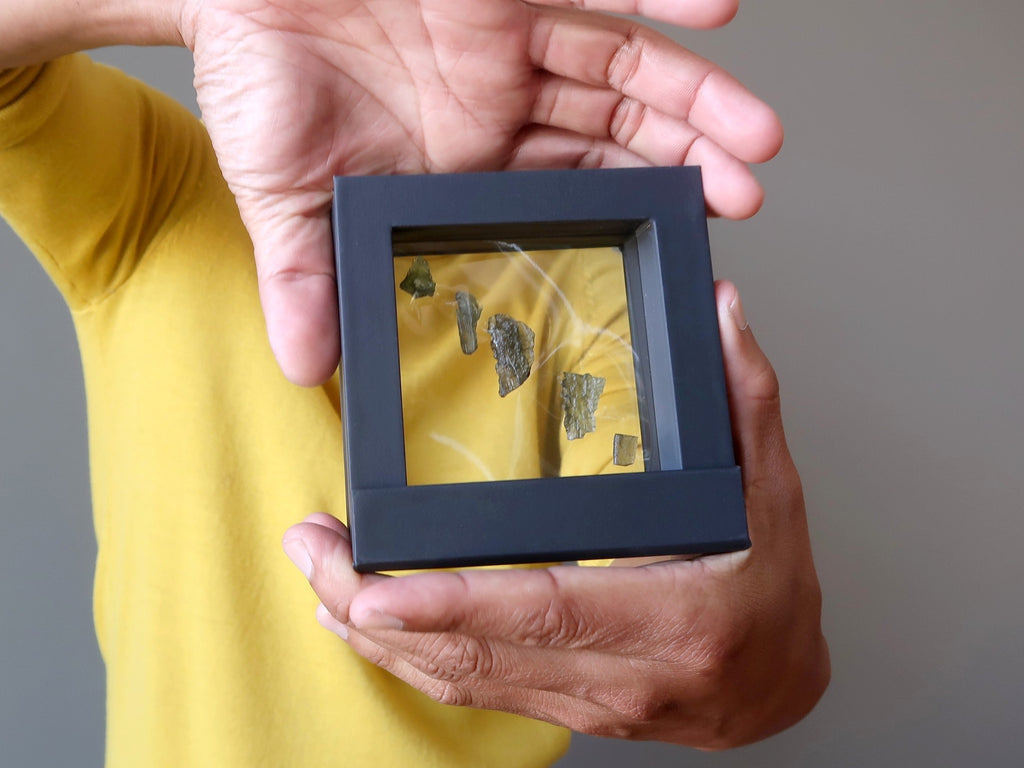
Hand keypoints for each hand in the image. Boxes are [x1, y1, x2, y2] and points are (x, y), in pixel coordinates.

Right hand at [179, 0, 782, 384]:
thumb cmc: (252, 77)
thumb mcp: (281, 193)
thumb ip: (303, 276)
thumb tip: (308, 370)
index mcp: (464, 159)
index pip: (567, 192)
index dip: (628, 214)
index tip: (683, 247)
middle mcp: (501, 98)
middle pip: (618, 132)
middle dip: (685, 163)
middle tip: (743, 198)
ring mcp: (509, 30)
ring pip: (626, 62)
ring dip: (694, 96)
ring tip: (756, 135)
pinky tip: (711, 7)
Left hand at [282, 280, 828, 747]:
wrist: (782, 690)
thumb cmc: (775, 593)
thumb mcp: (773, 491)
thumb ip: (743, 399)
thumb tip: (720, 314)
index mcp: (672, 617)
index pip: (547, 609)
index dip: (453, 603)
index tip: (374, 587)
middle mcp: (620, 673)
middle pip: (477, 651)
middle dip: (377, 611)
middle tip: (312, 550)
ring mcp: (586, 702)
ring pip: (461, 678)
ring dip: (379, 639)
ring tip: (319, 578)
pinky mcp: (564, 708)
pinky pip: (474, 689)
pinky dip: (411, 660)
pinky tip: (368, 629)